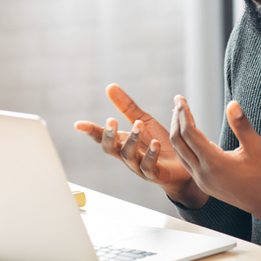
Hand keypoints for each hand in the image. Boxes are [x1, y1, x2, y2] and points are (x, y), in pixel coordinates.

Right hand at [74, 84, 206, 206]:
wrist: (183, 165)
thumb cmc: (158, 143)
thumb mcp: (143, 121)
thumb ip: (126, 107)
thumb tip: (110, 86)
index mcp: (122, 142)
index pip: (102, 136)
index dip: (90, 130)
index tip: (78, 124)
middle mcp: (126, 155)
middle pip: (110, 148)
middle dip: (109, 135)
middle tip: (111, 121)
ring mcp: (139, 166)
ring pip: (129, 156)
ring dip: (132, 140)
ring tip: (139, 125)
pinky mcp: (154, 174)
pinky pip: (149, 166)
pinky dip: (151, 155)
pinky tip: (155, 143)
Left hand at [169, 96, 260, 217]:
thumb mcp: (256, 147)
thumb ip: (242, 125)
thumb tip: (232, 104)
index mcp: (214, 163)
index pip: (189, 133)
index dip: (184, 113)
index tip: (181, 99)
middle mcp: (202, 173)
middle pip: (179, 141)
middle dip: (176, 120)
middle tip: (178, 101)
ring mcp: (201, 180)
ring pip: (180, 153)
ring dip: (177, 133)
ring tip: (180, 115)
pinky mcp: (203, 184)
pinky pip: (186, 162)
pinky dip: (183, 146)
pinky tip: (190, 136)